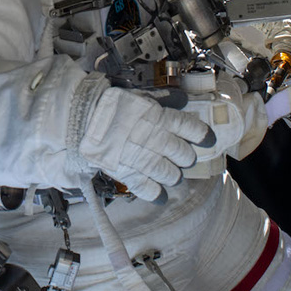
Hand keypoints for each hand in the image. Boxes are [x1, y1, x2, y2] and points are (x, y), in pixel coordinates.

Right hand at [75, 88, 211, 200]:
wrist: (82, 117)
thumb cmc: (109, 104)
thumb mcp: (140, 95)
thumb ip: (163, 99)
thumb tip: (182, 99)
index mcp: (161, 118)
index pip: (192, 129)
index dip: (203, 136)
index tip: (208, 140)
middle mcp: (156, 140)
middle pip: (184, 155)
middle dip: (185, 158)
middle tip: (183, 158)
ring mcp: (143, 158)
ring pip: (170, 174)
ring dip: (173, 175)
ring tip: (172, 175)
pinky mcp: (128, 173)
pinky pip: (148, 188)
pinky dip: (156, 194)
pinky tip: (160, 196)